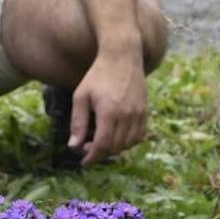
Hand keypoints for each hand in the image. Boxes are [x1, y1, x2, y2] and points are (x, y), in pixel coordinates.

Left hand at [69, 49, 148, 166]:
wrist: (122, 57)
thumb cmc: (98, 75)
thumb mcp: (81, 97)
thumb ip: (78, 123)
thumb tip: (74, 146)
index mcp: (109, 112)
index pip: (103, 145)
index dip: (93, 157)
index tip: (84, 162)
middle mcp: (127, 115)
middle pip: (116, 147)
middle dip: (101, 153)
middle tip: (88, 147)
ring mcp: (139, 113)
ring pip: (128, 144)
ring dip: (114, 148)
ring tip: (101, 140)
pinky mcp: (145, 111)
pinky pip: (139, 136)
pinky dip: (128, 142)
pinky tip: (116, 135)